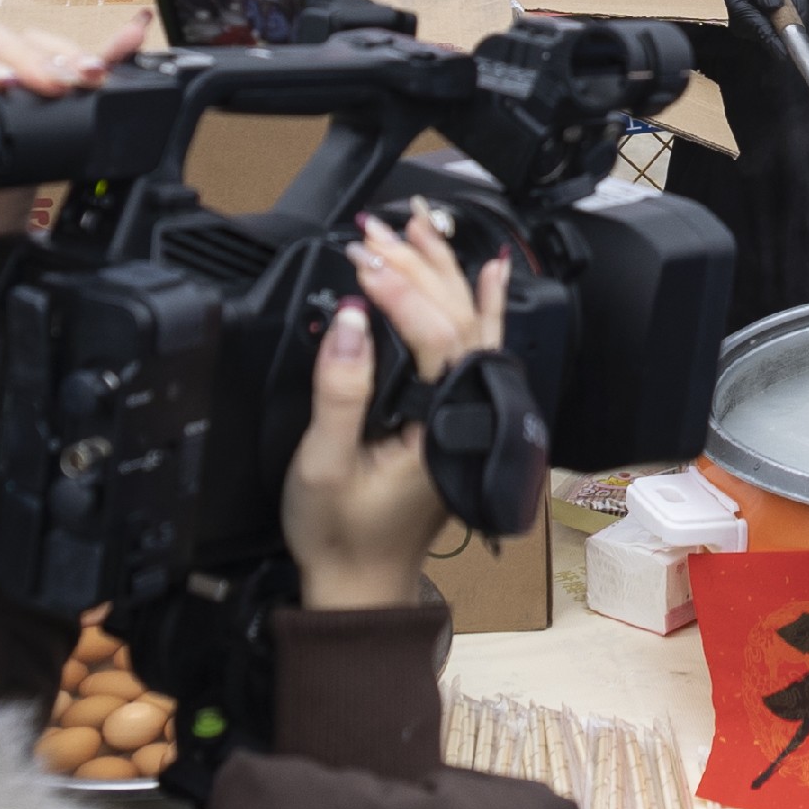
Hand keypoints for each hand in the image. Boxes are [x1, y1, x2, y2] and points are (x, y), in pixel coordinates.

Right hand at [284, 206, 514, 611]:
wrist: (361, 585)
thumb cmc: (341, 535)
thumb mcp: (323, 465)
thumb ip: (340, 391)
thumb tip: (352, 320)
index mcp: (440, 427)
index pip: (433, 337)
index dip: (397, 291)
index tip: (361, 258)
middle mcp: (467, 413)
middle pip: (455, 318)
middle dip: (414, 265)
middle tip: (374, 230)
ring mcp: (469, 412)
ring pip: (468, 324)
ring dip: (442, 270)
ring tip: (418, 223)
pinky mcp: (457, 414)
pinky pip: (478, 348)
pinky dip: (481, 305)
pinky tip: (484, 271)